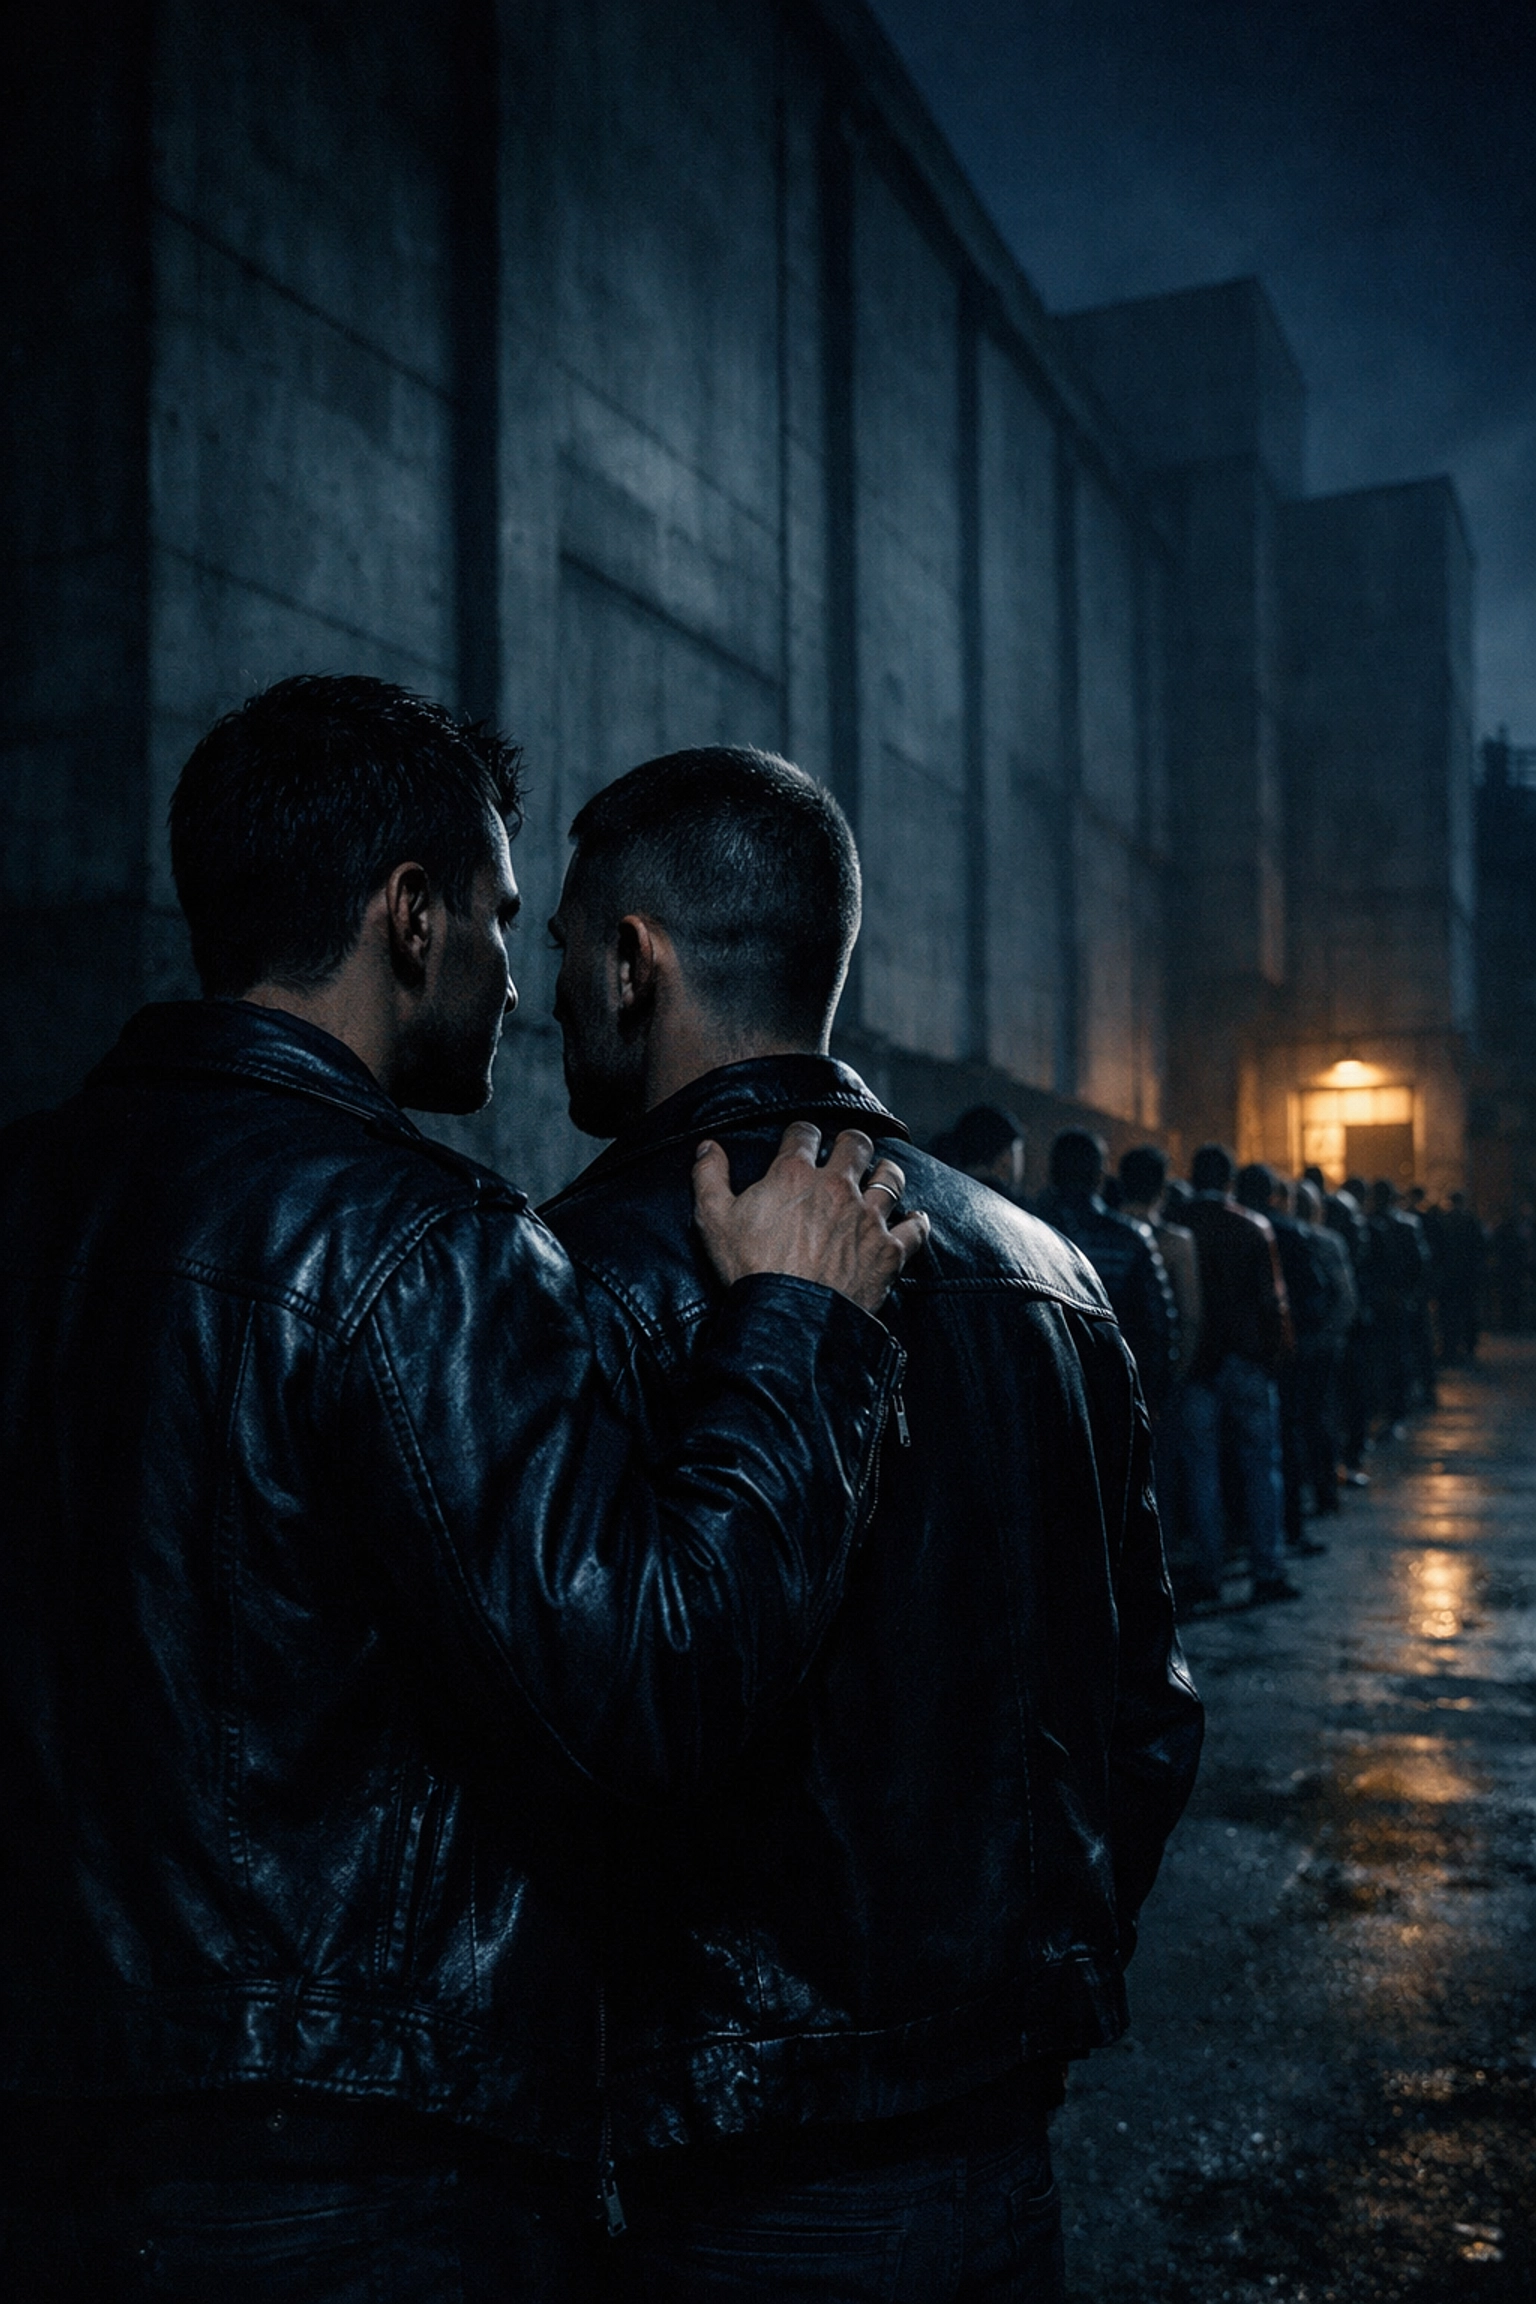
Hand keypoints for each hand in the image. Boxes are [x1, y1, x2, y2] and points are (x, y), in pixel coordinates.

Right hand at [693, 1124, 928, 1312]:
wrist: (789, 1319)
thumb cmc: (749, 1270)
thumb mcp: (713, 1220)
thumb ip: (708, 1177)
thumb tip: (707, 1147)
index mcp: (794, 1174)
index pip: (804, 1133)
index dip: (802, 1134)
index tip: (802, 1141)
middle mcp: (837, 1187)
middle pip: (855, 1144)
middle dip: (851, 1143)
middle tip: (847, 1151)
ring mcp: (868, 1218)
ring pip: (890, 1178)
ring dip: (885, 1174)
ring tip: (881, 1176)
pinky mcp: (889, 1250)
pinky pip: (916, 1227)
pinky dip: (916, 1222)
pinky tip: (914, 1220)